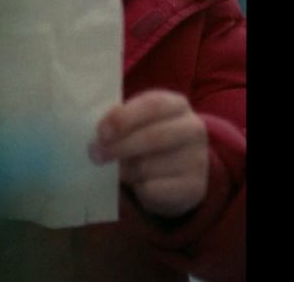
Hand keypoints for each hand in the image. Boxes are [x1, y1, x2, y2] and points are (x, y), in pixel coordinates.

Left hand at [88, 89, 208, 218]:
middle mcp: (193, 129)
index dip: (123, 118)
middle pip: (152, 137)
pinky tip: (139, 183)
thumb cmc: (148, 137)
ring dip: (125, 170)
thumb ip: (120, 121)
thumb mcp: (138, 121)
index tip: (101, 132)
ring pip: (149, 166)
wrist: (179, 172)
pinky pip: (153, 189)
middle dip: (119, 147)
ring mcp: (197, 159)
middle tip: (95, 155)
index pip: (152, 105)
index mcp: (176, 104)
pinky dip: (138, 188)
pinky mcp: (194, 187)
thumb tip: (98, 136)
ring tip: (119, 169)